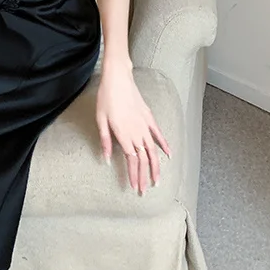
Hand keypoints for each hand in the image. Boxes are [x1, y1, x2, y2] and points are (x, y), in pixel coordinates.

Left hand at [95, 64, 171, 194]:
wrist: (117, 78)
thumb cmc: (105, 98)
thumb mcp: (100, 120)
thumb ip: (105, 141)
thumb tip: (106, 160)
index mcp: (124, 134)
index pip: (131, 161)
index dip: (134, 176)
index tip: (135, 188)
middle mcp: (137, 132)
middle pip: (143, 159)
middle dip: (144, 177)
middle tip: (144, 191)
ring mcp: (145, 125)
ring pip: (153, 151)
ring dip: (156, 167)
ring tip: (157, 180)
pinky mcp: (149, 117)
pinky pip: (159, 134)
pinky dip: (164, 145)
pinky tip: (169, 155)